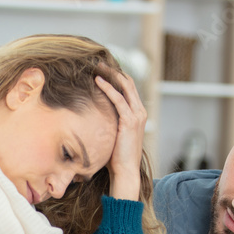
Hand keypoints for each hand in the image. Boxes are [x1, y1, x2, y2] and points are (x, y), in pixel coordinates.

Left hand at [94, 72, 146, 200]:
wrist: (125, 170)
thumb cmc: (116, 156)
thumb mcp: (113, 134)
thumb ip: (109, 122)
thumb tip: (93, 116)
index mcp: (137, 113)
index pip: (129, 88)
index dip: (117, 77)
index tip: (103, 69)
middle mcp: (140, 111)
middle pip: (128, 83)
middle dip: (114, 71)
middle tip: (99, 63)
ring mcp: (136, 115)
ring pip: (125, 87)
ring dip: (110, 75)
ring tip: (97, 67)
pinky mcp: (129, 120)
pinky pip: (118, 99)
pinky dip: (108, 88)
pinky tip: (98, 81)